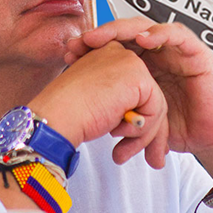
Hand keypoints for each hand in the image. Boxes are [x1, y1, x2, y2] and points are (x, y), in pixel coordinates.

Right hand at [28, 40, 170, 168]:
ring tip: (122, 151)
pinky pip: (156, 109)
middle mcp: (122, 55)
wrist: (56, 116)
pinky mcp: (138, 76)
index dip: (138, 122)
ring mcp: (131, 63)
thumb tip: (152, 134)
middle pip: (151, 98)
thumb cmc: (70, 116)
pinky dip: (142, 129)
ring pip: (156, 106)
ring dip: (143, 136)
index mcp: (110, 59)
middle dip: (148, 133)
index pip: (138, 92)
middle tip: (137, 157)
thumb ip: (125, 111)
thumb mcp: (103, 109)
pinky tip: (118, 131)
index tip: (126, 147)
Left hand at [65, 18, 212, 182]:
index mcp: (143, 68)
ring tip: (103, 37)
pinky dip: (160, 33)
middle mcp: (158, 55)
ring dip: (123, 30)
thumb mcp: (142, 121)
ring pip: (147, 28)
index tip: (69, 54)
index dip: (92, 48)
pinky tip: (143, 39)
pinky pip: (177, 35)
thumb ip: (120, 118)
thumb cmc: (182, 128)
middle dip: (102, 35)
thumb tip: (89, 129)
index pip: (114, 48)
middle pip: (126, 34)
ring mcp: (176, 52)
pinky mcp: (196, 53)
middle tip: (81, 42)